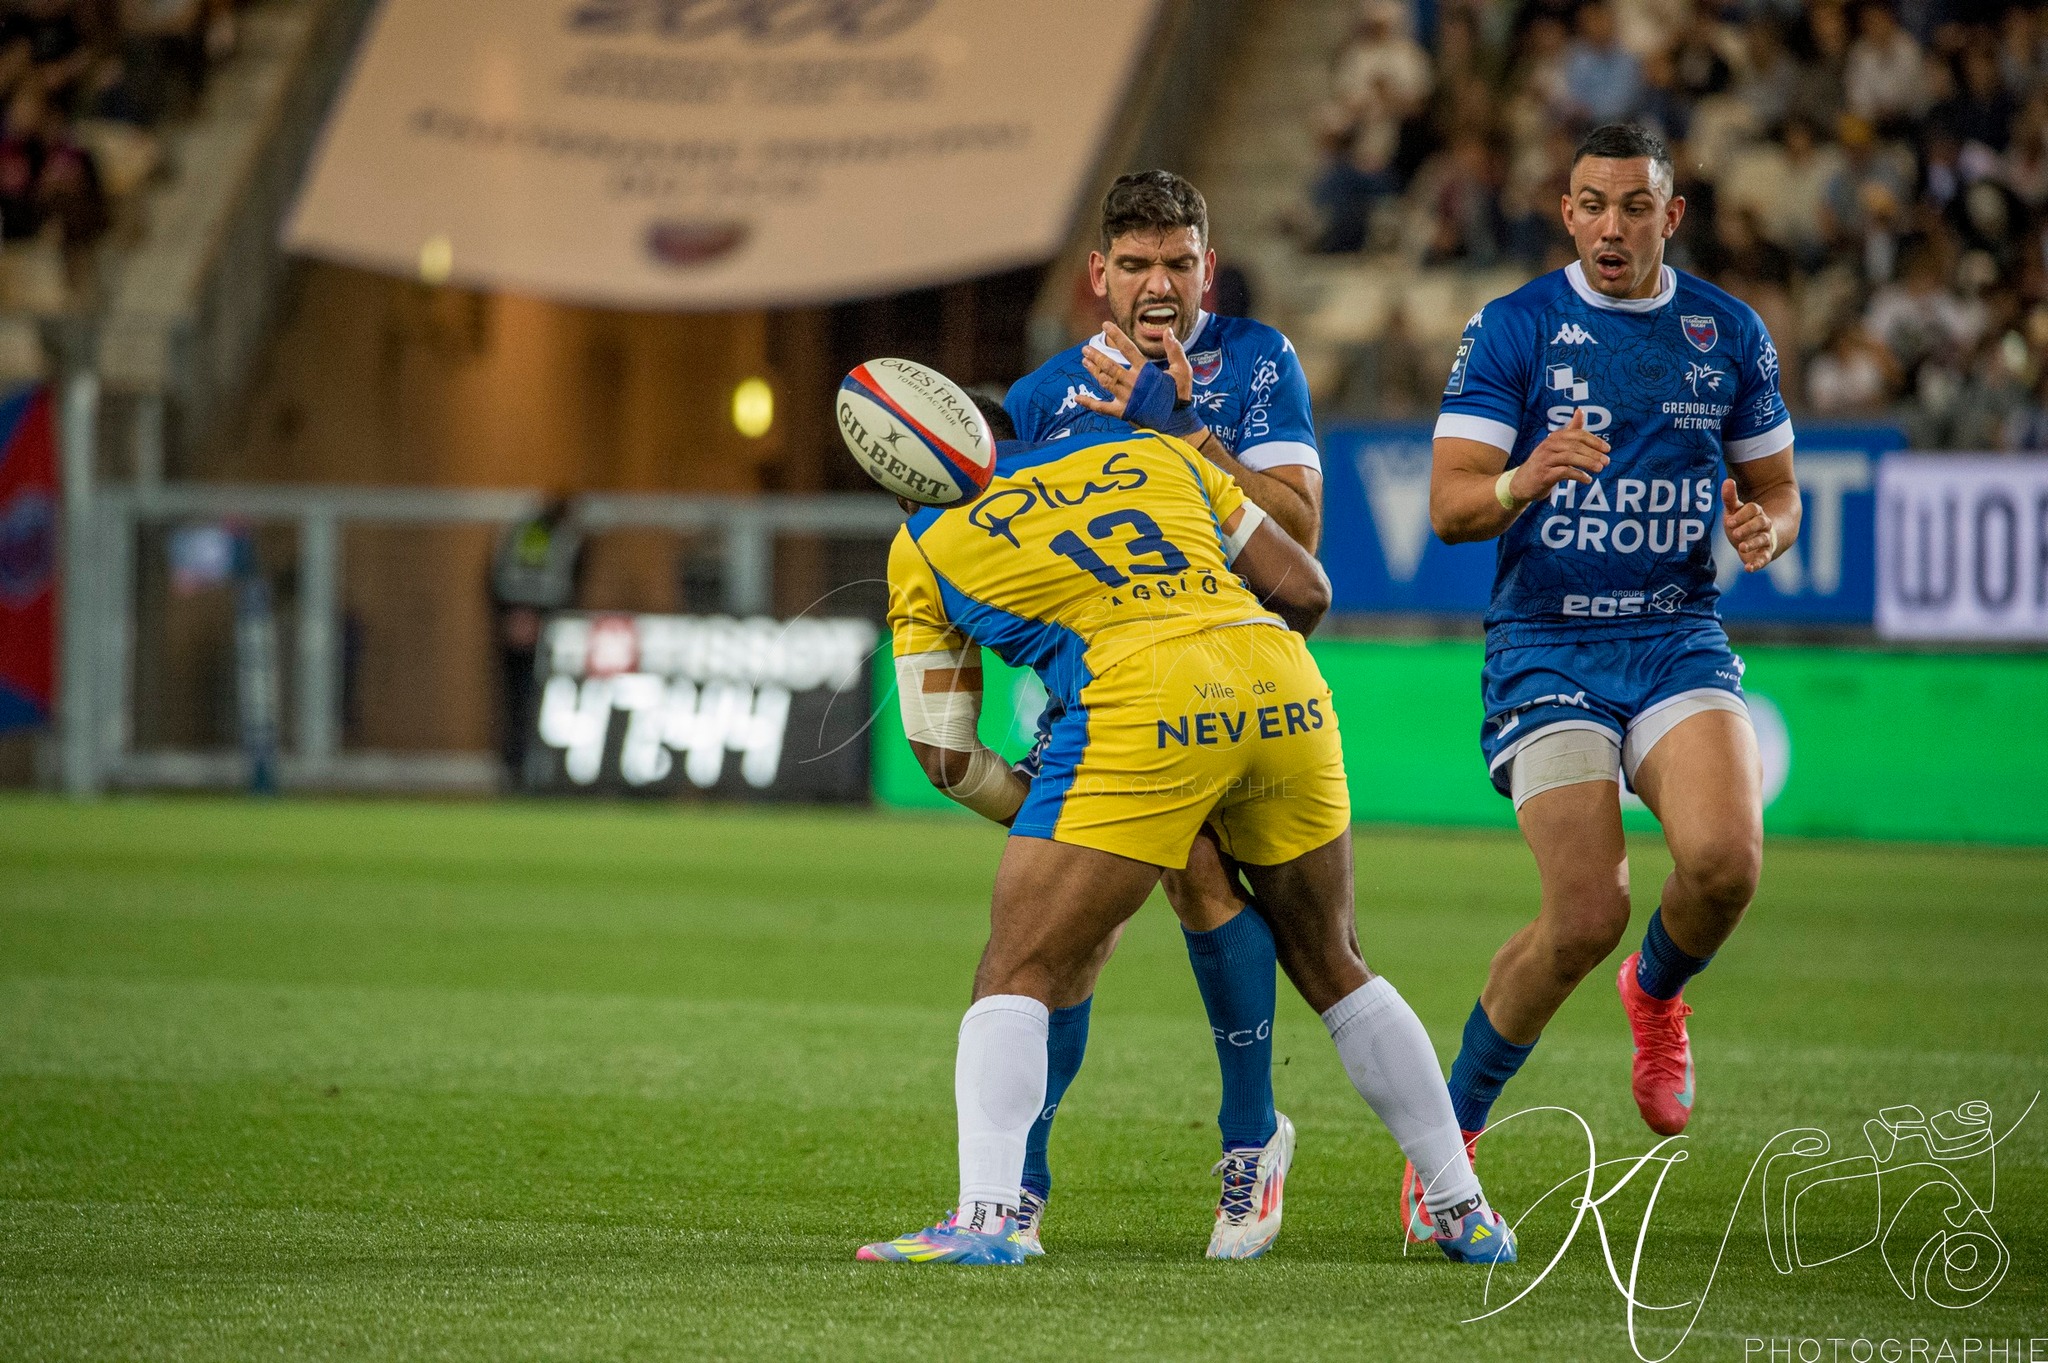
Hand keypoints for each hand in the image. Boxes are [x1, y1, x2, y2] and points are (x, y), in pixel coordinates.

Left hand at [1078, 322, 1197, 411]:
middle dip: (1097, 355)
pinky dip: (1089, 402)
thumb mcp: (1183, 371)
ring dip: (1093, 371)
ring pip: (1105, 381)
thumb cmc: (1180, 396)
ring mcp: (1126, 398)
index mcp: (1145, 371)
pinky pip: (1102, 408)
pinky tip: (1077, 398)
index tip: (1105, 325)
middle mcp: (1133, 383)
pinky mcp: (1122, 412)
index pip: (1128, 348)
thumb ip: (1175, 350)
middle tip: (1086, 348)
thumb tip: (1168, 331)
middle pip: (1110, 365)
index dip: (1116, 335)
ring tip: (1084, 361)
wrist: (1177, 423)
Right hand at [1507, 408, 1609, 503]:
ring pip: (1569, 457)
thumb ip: (1570, 430)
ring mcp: (1545, 460)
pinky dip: (1578, 475)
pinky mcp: (1543, 475)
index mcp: (1554, 438)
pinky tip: (1587, 479)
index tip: (1607, 448)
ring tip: (1600, 469)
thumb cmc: (1543, 464)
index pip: (1577, 434)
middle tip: (1607, 461)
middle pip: (1574, 445)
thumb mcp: (1556, 445)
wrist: (1521, 483)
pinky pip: (1563, 472)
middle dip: (1593, 453)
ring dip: (1587, 463)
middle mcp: (1548, 446)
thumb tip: (1580, 410)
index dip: (1594, 441)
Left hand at [1721, 478, 1775, 570]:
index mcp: (1756, 512)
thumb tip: (1727, 480)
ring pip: (1763, 539)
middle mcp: (1764, 525)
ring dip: (1753, 543)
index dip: (1742, 515)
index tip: (1729, 521)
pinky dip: (1757, 564)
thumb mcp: (1735, 510)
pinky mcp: (1765, 554)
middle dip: (1748, 527)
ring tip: (1741, 547)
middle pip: (1760, 523)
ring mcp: (1766, 539)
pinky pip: (1764, 559)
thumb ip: (1730, 498)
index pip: (1753, 509)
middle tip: (1734, 532)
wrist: (1761, 538)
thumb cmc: (1743, 522)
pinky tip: (1748, 569)